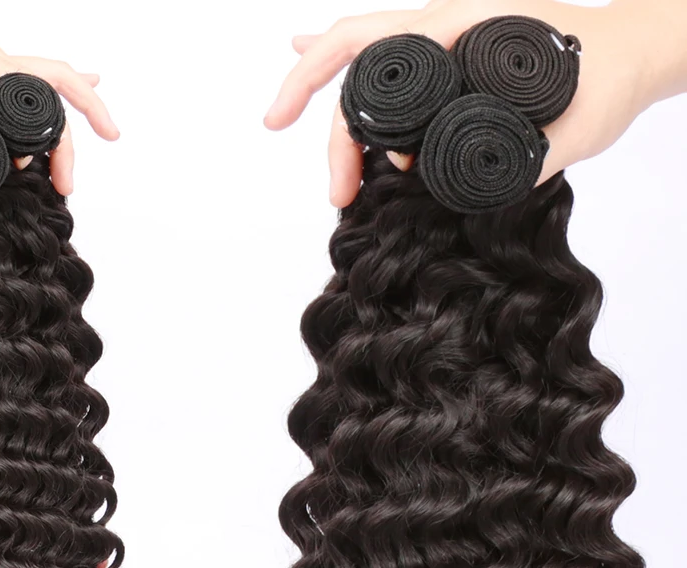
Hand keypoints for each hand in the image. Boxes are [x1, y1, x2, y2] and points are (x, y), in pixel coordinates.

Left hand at [0, 36, 119, 194]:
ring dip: (64, 130)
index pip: (39, 95)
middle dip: (70, 140)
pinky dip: (60, 95)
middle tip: (67, 185)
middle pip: (53, 90)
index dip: (64, 137)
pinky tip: (90, 88)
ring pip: (47, 89)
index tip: (67, 176)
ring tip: (62, 175)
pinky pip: (34, 83)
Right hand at [264, 0, 662, 206]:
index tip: (277, 121)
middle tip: (338, 195)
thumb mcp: (578, 124)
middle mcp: (445, 29)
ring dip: (350, 132)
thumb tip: (469, 193)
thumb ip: (531, 159)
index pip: (365, 47)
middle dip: (336, 138)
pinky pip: (394, 76)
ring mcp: (446, 46)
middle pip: (359, 72)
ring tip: (346, 184)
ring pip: (373, 79)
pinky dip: (356, 90)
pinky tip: (324, 89)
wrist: (635, 51)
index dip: (310, 82)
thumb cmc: (610, 73)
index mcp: (461, 26)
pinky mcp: (453, 67)